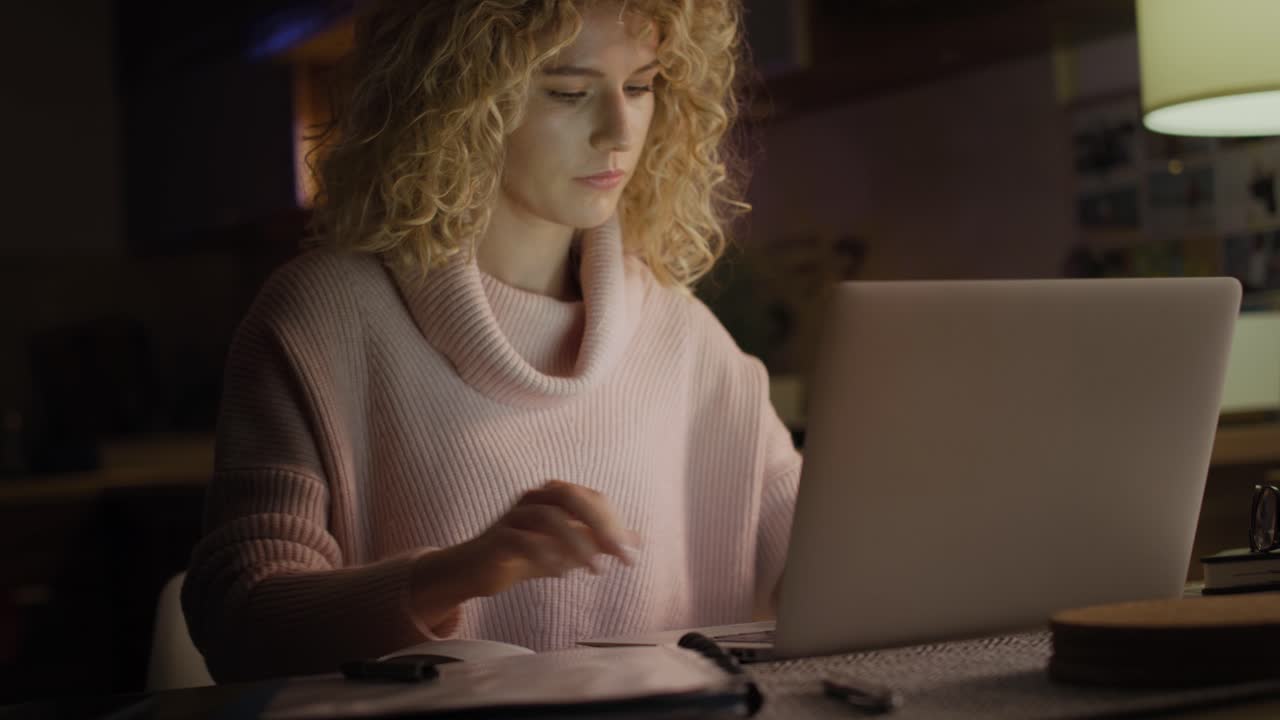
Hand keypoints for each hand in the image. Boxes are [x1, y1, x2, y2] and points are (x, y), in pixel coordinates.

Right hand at [461, 481, 640, 596]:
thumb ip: (599, 542)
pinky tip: (561, 573)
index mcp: (553, 496)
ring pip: (548, 516)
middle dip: (599, 524)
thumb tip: (636, 540)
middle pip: (570, 496)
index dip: (614, 523)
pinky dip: (546, 555)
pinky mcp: (496, 539)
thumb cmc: (526, 555)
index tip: (630, 554)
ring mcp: (512, 516)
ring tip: (595, 570)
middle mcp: (533, 499)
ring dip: (577, 543)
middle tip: (619, 554)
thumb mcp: (569, 549)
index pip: (592, 498)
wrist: (478, 570)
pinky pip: (522, 540)